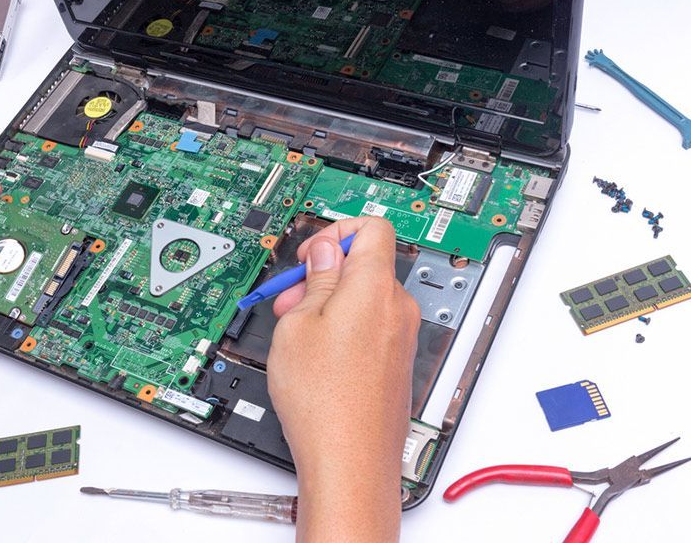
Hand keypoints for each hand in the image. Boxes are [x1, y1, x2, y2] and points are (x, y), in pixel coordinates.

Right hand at [268, 217, 419, 541]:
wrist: (350, 461)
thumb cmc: (325, 401)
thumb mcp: (299, 325)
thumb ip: (317, 280)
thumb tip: (326, 254)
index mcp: (375, 288)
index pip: (372, 228)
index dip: (336, 230)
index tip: (311, 252)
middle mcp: (397, 310)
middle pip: (365, 265)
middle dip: (325, 273)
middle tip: (290, 298)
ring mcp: (400, 338)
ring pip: (365, 298)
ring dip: (330, 302)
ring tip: (296, 332)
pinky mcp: (396, 363)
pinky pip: (371, 326)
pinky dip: (344, 327)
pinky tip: (315, 354)